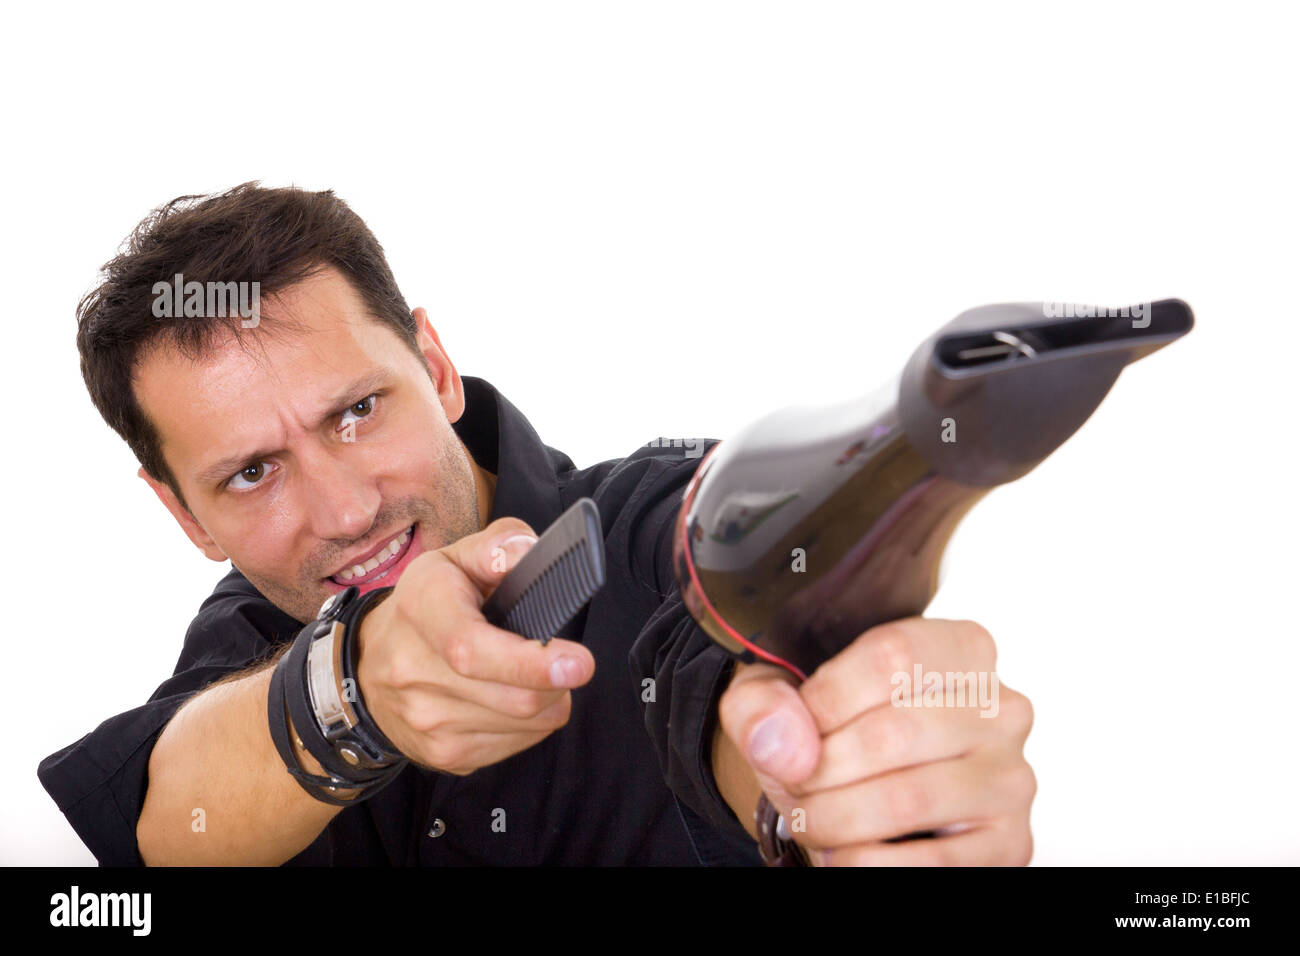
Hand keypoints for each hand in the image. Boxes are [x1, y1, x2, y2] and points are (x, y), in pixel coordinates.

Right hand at [355, 517, 595, 774]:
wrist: (367, 662)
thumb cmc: (425, 605)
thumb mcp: (454, 559)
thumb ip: (496, 547)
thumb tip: (525, 554)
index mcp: (422, 608)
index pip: (472, 649)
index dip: (530, 662)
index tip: (577, 662)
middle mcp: (414, 670)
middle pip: (513, 698)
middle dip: (558, 682)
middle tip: (570, 661)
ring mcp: (426, 720)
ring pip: (524, 725)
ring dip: (549, 701)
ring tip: (535, 674)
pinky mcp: (442, 754)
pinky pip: (515, 746)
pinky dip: (530, 723)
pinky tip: (512, 697)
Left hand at [716, 617, 1035, 864]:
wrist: (856, 786)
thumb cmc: (828, 726)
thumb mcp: (780, 692)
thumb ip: (763, 703)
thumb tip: (785, 748)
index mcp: (962, 649)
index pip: (891, 659)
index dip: (824, 701)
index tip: (794, 731)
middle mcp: (1002, 708)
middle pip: (894, 733)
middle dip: (819, 770)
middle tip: (792, 786)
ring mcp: (1011, 778)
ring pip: (907, 799)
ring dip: (835, 819)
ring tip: (810, 819)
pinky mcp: (1010, 842)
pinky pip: (933, 863)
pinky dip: (866, 863)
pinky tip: (841, 853)